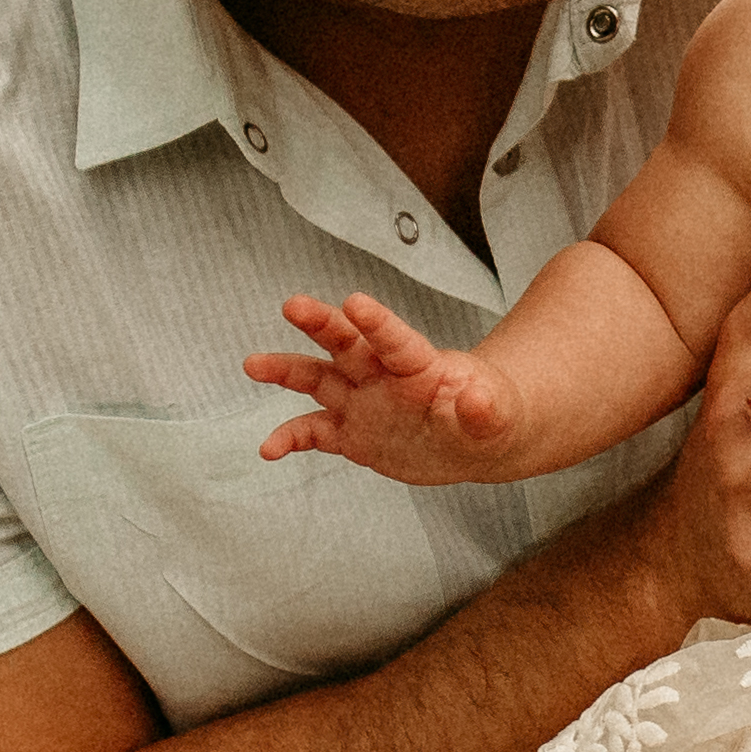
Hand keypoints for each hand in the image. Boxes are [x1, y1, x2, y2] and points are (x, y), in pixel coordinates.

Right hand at [248, 293, 521, 475]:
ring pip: (318, 379)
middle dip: (320, 323)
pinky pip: (314, 432)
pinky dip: (290, 438)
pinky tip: (268, 450)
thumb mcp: (497, 416)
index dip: (376, 323)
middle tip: (292, 305)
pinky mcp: (350, 433)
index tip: (354, 301)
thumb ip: (485, 410)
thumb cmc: (488, 415)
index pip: (395, 340)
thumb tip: (478, 399)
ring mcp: (362, 402)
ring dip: (286, 371)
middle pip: (346, 344)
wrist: (472, 438)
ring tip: (253, 364)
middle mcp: (382, 376)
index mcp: (419, 364)